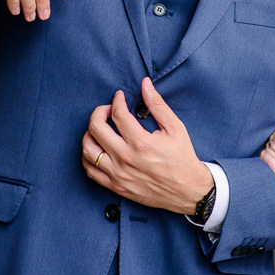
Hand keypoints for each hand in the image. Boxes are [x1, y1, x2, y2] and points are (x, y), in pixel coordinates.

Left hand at [82, 77, 211, 214]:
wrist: (186, 191)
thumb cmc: (182, 158)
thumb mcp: (175, 128)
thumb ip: (158, 104)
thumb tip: (145, 84)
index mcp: (141, 143)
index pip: (118, 114)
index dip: (116, 100)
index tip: (119, 97)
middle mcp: (126, 159)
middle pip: (96, 129)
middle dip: (99, 112)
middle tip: (107, 109)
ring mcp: (118, 174)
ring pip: (88, 150)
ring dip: (90, 133)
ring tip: (99, 128)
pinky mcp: (116, 186)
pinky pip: (90, 171)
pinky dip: (88, 156)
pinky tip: (97, 147)